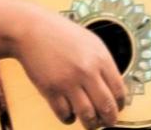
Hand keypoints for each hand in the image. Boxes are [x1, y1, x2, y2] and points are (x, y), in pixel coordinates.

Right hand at [10, 10, 129, 127]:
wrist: (30, 29)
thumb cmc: (59, 34)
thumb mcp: (90, 42)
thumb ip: (103, 63)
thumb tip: (113, 88)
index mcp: (100, 58)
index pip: (119, 91)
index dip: (120, 105)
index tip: (117, 108)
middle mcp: (86, 71)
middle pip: (106, 107)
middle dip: (109, 120)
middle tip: (107, 122)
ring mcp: (68, 82)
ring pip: (88, 115)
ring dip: (91, 124)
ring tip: (90, 123)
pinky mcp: (50, 90)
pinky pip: (65, 114)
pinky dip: (69, 118)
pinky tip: (70, 114)